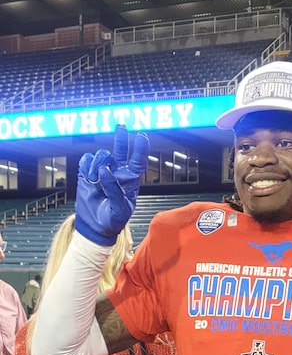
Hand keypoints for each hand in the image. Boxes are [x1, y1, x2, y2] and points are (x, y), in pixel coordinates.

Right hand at [75, 125, 148, 245]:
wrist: (95, 227)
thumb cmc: (112, 221)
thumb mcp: (119, 209)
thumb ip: (114, 190)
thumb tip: (105, 170)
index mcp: (130, 181)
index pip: (138, 162)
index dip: (140, 149)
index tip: (142, 137)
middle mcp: (117, 173)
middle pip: (121, 152)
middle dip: (121, 140)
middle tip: (121, 128)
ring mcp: (102, 172)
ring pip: (102, 155)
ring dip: (98, 163)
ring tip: (95, 178)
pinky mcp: (88, 174)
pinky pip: (87, 160)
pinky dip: (87, 166)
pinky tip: (89, 176)